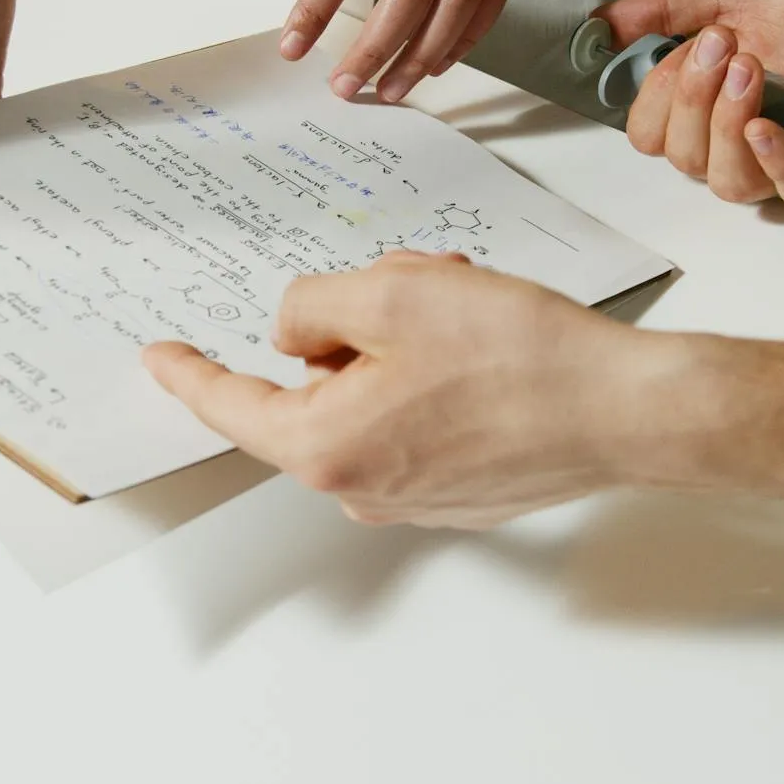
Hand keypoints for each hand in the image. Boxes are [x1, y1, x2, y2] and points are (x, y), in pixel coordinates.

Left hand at [142, 253, 653, 527]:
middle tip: (407, 283)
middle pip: (312, 394)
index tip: (159, 359)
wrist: (625, 412)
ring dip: (400, 348)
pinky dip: (435, 379)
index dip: (189, 374)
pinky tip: (487, 349)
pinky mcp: (460, 494)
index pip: (230, 407)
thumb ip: (313, 306)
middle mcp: (361, 490)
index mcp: (326, 446)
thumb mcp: (392, 293)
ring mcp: (412, 500)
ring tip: (462, 306)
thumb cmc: (521, 359)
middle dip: (348, 333)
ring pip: (370, 401)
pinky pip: (416, 424)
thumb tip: (297, 330)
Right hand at [600, 0, 783, 205]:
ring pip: (727, 183)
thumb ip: (668, 10)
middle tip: (725, 46)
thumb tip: (605, 23)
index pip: (654, 133)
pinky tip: (767, 126)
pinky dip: (775, 161)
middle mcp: (745, 133)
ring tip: (754, 70)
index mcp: (716, 99)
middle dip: (690, 99)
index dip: (657, 97)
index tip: (686, 46)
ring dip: (725, 126)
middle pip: (682, 159)